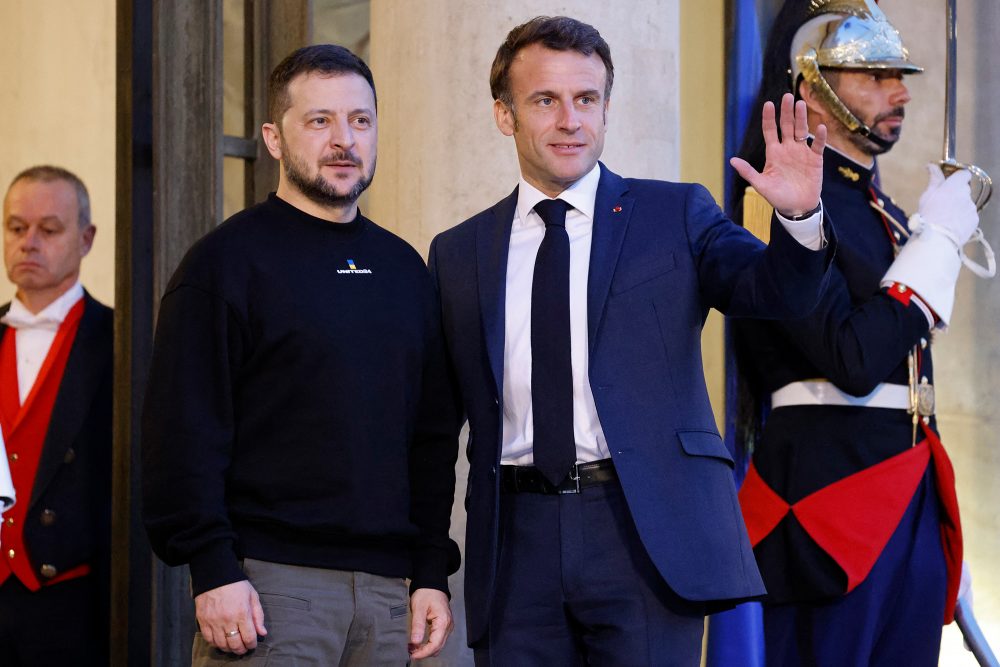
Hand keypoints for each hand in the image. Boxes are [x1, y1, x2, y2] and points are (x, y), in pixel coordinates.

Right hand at [194, 580, 267, 654]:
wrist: (215, 576)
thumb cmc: (236, 585)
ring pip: (222, 644)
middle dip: (241, 649)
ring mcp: (214, 622)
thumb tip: (262, 633)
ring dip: (229, 649)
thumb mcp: (253, 596)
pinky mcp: (203, 621)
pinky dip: (216, 644)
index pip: (249, 637)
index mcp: (242, 613)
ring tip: (233, 646)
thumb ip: (258, 616)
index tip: (253, 644)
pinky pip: (209, 639)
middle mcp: (228, 620)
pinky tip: (221, 642)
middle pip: (235, 644)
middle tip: (243, 648)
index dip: (252, 644)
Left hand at [408, 588, 452, 659]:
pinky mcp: (443, 626)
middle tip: (410, 651)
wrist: (432, 584)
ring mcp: (447, 626)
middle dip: (424, 652)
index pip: (435, 644)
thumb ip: (417, 626)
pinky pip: (437, 640)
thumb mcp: (418, 608)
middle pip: (438, 647)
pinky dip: (428, 644)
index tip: (412, 654)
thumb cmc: (426, 593)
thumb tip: (415, 642)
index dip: (424, 652)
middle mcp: (448, 626)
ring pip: (438, 645)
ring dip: (426, 649)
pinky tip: (418, 643)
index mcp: (443, 622)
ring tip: (412, 648)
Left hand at [730, 93, 826, 216]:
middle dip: (786, 112)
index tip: (768, 104)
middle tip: (787, 96)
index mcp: (773, 153)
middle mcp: (787, 149)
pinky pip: (818, 145)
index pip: (770, 131)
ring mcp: (802, 152)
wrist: (796, 208)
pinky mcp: (815, 159)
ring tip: (800, 104)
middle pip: (787, 126)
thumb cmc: (777, 196)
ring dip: (801, 118)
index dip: (769, 118)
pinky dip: (819, 137)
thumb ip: (748, 172)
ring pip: (802, 130)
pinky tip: (820, 126)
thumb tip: (732, 160)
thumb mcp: (761, 185)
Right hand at [913, 164, 978, 246]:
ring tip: (945, 217)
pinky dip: (962, 218)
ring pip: (966, 203)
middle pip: (964, 190)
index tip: (949, 182)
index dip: (957, 176)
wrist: (937, 238)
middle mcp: (966, 194)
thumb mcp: (927, 195)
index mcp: (955, 185)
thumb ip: (934, 179)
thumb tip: (931, 165)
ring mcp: (972, 208)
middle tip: (942, 203)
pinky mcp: (974, 220)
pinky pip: (968, 216)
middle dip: (955, 194)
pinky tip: (951, 225)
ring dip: (958, 207)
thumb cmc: (929, 215)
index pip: (964, 173)